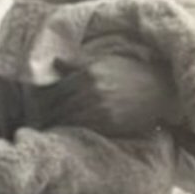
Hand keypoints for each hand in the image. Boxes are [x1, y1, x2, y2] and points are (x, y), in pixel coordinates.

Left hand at [34, 55, 177, 136]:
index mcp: (87, 72)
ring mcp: (100, 108)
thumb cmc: (131, 72)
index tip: (33, 106)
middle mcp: (91, 90)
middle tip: (34, 122)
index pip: (53, 89)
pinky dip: (71, 131)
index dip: (40, 100)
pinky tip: (66, 133)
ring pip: (66, 120)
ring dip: (54, 125)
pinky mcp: (110, 124)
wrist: (160, 86)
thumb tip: (54, 63)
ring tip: (46, 128)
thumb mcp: (104, 60)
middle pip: (56, 107)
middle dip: (43, 115)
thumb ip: (77, 62)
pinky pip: (83, 129)